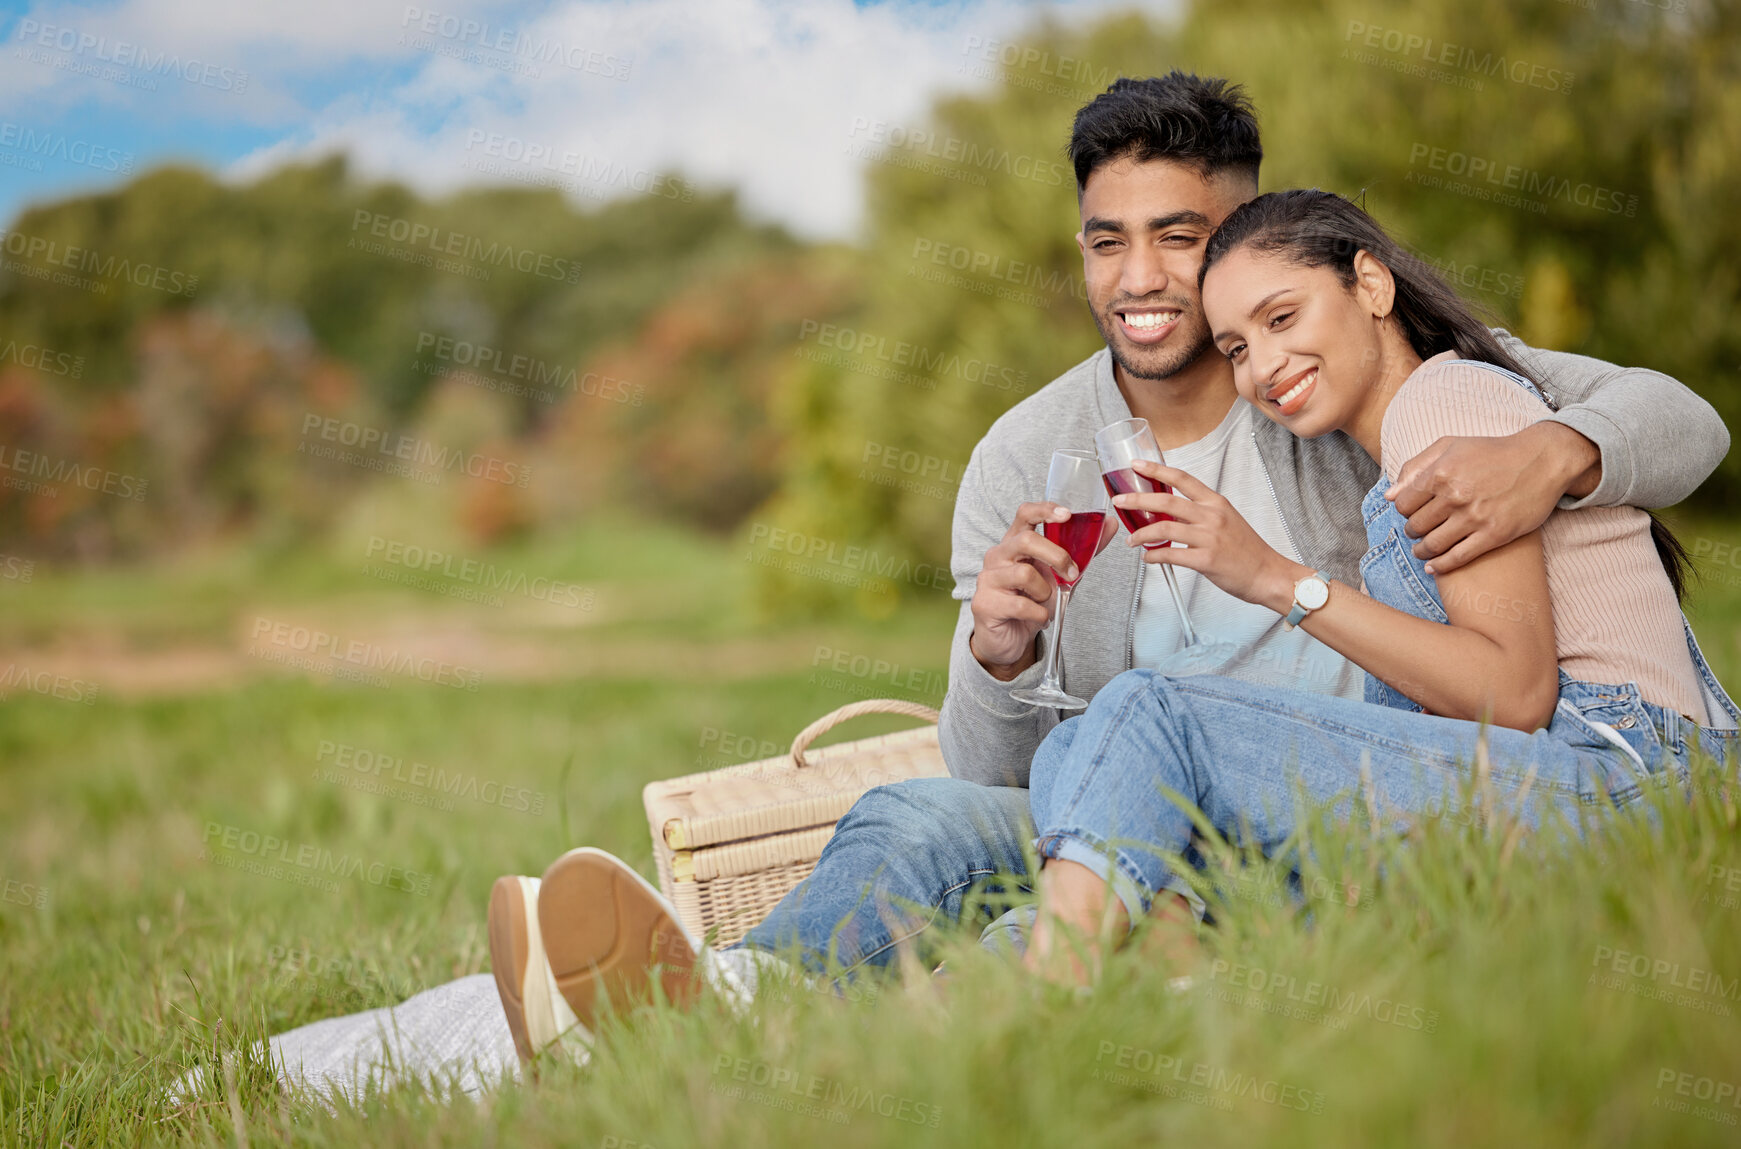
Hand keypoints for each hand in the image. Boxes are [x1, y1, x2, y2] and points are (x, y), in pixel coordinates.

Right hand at [969, 502, 1116, 678]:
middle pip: (1026, 540)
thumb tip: (1110, 525)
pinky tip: (1039, 618)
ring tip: (1044, 602)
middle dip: (1058, 557)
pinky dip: (1039, 614)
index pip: (1025, 514)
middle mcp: (998, 555)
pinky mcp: (985, 603)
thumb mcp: (1060, 573)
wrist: (1010, 637)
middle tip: (1071, 574)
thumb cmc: (1032, 600)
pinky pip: (1021, 605)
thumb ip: (1083, 550)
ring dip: (1045, 592)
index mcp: (1015, 542)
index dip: (1045, 510)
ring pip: (1024, 574)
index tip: (1067, 515)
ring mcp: (988, 578)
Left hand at [1115, 461, 1299, 609]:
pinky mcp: (1206, 560)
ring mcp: (1209, 537)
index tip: (1136, 464)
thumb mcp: (1227, 520)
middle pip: (1166, 500)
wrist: (1268, 573)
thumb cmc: (1247, 550)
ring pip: (1163, 528)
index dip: (1156, 469)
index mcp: (1215, 502)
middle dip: (1137, 499)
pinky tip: (1148, 557)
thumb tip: (1172, 513)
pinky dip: (1153, 556)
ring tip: (1132, 540)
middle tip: (1120, 501)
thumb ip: (1201, 513)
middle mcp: (1211, 516)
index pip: (1181, 478)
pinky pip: (1170, 555)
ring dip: (1140, 534)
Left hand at [1387, 423, 1598, 574]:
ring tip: (1422, 550)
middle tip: (1417, 531)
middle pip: (1415, 526)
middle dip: (1412, 530)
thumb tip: (1390, 495)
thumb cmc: (1492, 452)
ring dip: (1422, 551)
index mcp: (1441, 473)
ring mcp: (1475, 517)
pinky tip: (1434, 568)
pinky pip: (1458, 558)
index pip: (1403, 504)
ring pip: (1433, 545)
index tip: (1411, 512)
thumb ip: (1416, 467)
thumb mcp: (1450, 446)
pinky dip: (1441, 566)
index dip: (1404, 511)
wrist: (1541, 461)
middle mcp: (1455, 496)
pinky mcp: (1494, 534)